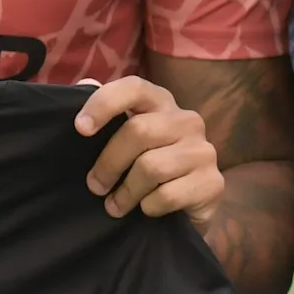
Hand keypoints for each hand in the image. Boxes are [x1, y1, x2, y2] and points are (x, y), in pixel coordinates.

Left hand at [77, 77, 221, 219]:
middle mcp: (187, 121)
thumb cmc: (147, 170)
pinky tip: (148, 210)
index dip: (104, 103)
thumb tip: (85, 83)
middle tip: (95, 187)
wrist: (186, 210)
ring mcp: (204, 151)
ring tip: (116, 206)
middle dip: (109, 164)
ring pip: (151, 167)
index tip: (80, 129)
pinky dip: (149, 208)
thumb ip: (107, 113)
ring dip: (126, 193)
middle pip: (138, 131)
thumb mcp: (125, 142)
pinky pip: (167, 195)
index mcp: (162, 104)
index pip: (134, 88)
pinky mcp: (213, 182)